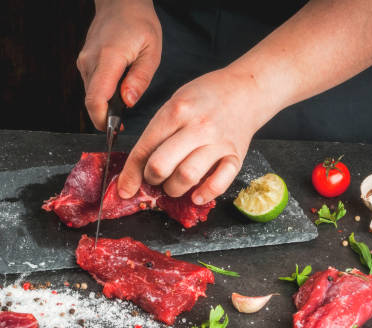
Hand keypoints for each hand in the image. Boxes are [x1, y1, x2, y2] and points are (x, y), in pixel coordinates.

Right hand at [77, 0, 161, 129]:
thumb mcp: (151, 50)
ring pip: (90, 95)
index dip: (101, 120)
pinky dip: (102, 95)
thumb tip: (128, 102)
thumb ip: (140, 78)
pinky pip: (91, 86)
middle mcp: (90, 61)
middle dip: (104, 117)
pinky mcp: (84, 63)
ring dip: (103, 106)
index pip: (96, 98)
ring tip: (122, 106)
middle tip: (121, 125)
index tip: (112, 131)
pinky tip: (116, 92)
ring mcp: (84, 62)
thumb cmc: (139, 23)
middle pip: (91, 101)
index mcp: (109, 57)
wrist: (120, 3)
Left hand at [117, 68, 276, 204]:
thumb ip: (159, 131)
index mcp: (177, 111)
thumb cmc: (207, 96)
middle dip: (151, 180)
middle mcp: (197, 127)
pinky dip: (205, 193)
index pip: (145, 148)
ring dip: (174, 188)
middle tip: (154, 179)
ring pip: (187, 177)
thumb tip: (138, 165)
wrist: (247, 88)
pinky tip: (196, 195)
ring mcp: (218, 142)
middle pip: (161, 165)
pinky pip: (220, 182)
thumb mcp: (176, 102)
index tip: (124, 189)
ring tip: (173, 184)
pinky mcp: (236, 156)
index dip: (130, 173)